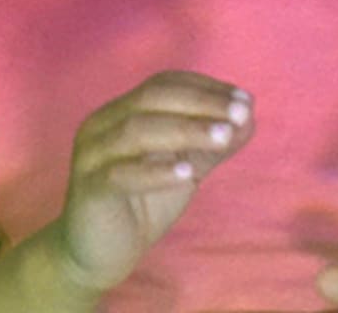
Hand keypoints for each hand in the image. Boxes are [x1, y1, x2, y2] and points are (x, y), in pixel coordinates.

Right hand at [56, 71, 253, 294]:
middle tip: (240, 114)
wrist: (99, 255)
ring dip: (185, 130)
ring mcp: (90, 155)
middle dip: (200, 103)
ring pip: (136, 130)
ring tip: (224, 138)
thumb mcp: (187, 167)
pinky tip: (188, 174)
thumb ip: (213, 142)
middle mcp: (102, 123)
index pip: (165, 83)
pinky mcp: (88, 190)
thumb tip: (250, 116)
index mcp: (123, 109)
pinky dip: (156, 171)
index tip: (245, 101)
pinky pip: (120, 174)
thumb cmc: (144, 203)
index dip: (206, 88)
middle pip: (151, 98)